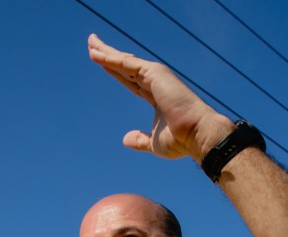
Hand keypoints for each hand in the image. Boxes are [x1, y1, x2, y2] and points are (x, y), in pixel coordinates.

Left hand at [87, 34, 233, 162]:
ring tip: (90, 42)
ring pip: (124, 61)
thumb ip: (140, 140)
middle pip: (125, 66)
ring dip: (106, 52)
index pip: (130, 81)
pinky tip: (95, 54)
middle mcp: (156, 82)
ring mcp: (156, 76)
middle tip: (92, 44)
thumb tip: (125, 139)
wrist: (197, 135)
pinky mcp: (154, 73)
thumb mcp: (154, 143)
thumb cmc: (181, 140)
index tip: (102, 63)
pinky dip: (110, 58)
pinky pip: (126, 64)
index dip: (115, 71)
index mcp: (156, 95)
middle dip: (108, 55)